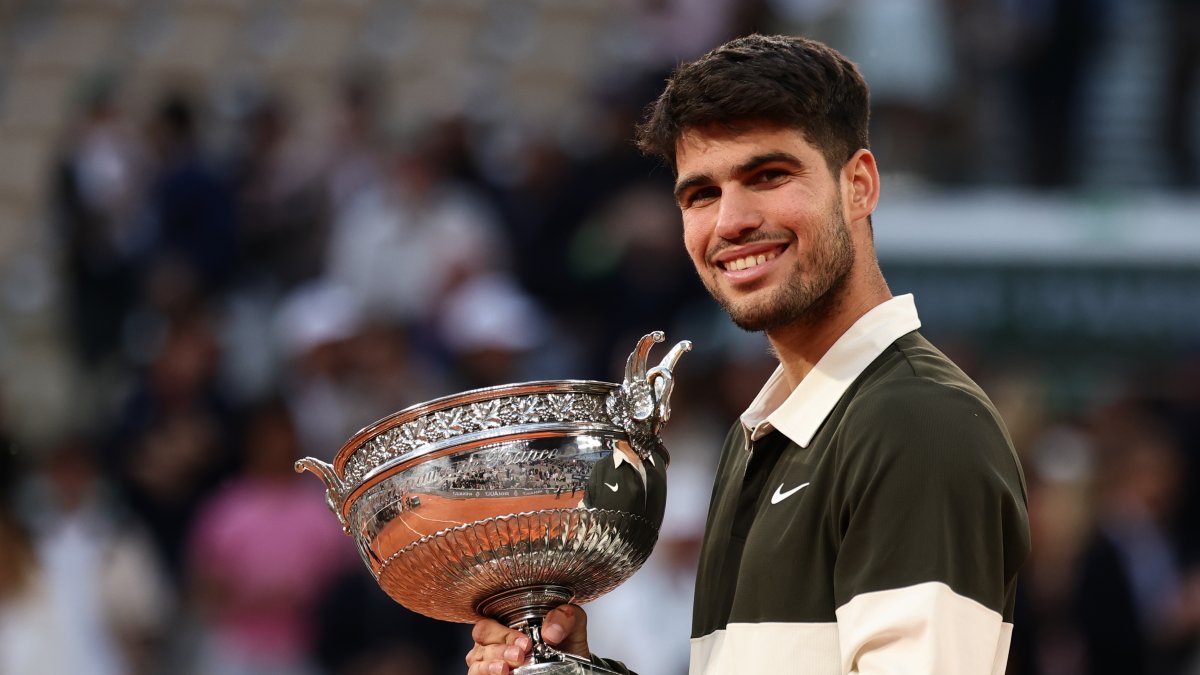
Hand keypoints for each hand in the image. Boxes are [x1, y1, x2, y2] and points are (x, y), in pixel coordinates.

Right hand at [465, 605, 589, 673]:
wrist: (572, 668)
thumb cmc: (564, 645)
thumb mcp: (571, 627)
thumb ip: (566, 617)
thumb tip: (551, 630)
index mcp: (507, 623)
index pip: (490, 622)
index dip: (503, 632)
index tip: (525, 642)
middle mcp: (493, 642)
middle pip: (481, 638)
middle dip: (499, 647)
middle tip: (519, 655)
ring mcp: (489, 662)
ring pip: (476, 660)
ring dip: (490, 664)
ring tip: (506, 669)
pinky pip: (477, 674)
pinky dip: (486, 673)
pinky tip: (500, 674)